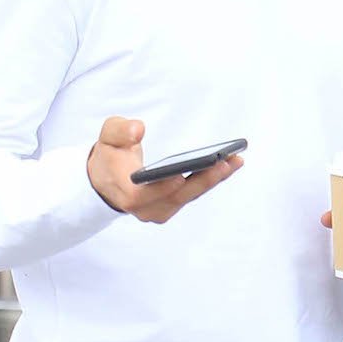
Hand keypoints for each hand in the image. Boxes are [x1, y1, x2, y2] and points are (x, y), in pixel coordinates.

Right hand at [87, 117, 241, 222]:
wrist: (107, 178)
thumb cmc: (110, 154)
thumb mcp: (108, 136)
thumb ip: (119, 131)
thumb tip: (137, 129)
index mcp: (125, 193)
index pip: (143, 195)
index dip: (162, 187)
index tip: (180, 176)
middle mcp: (144, 209)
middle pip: (176, 196)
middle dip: (202, 180)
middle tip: (226, 161)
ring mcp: (160, 211)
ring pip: (189, 196)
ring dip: (213, 180)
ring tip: (235, 160)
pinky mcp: (172, 207)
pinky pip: (193, 194)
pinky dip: (210, 180)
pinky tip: (229, 164)